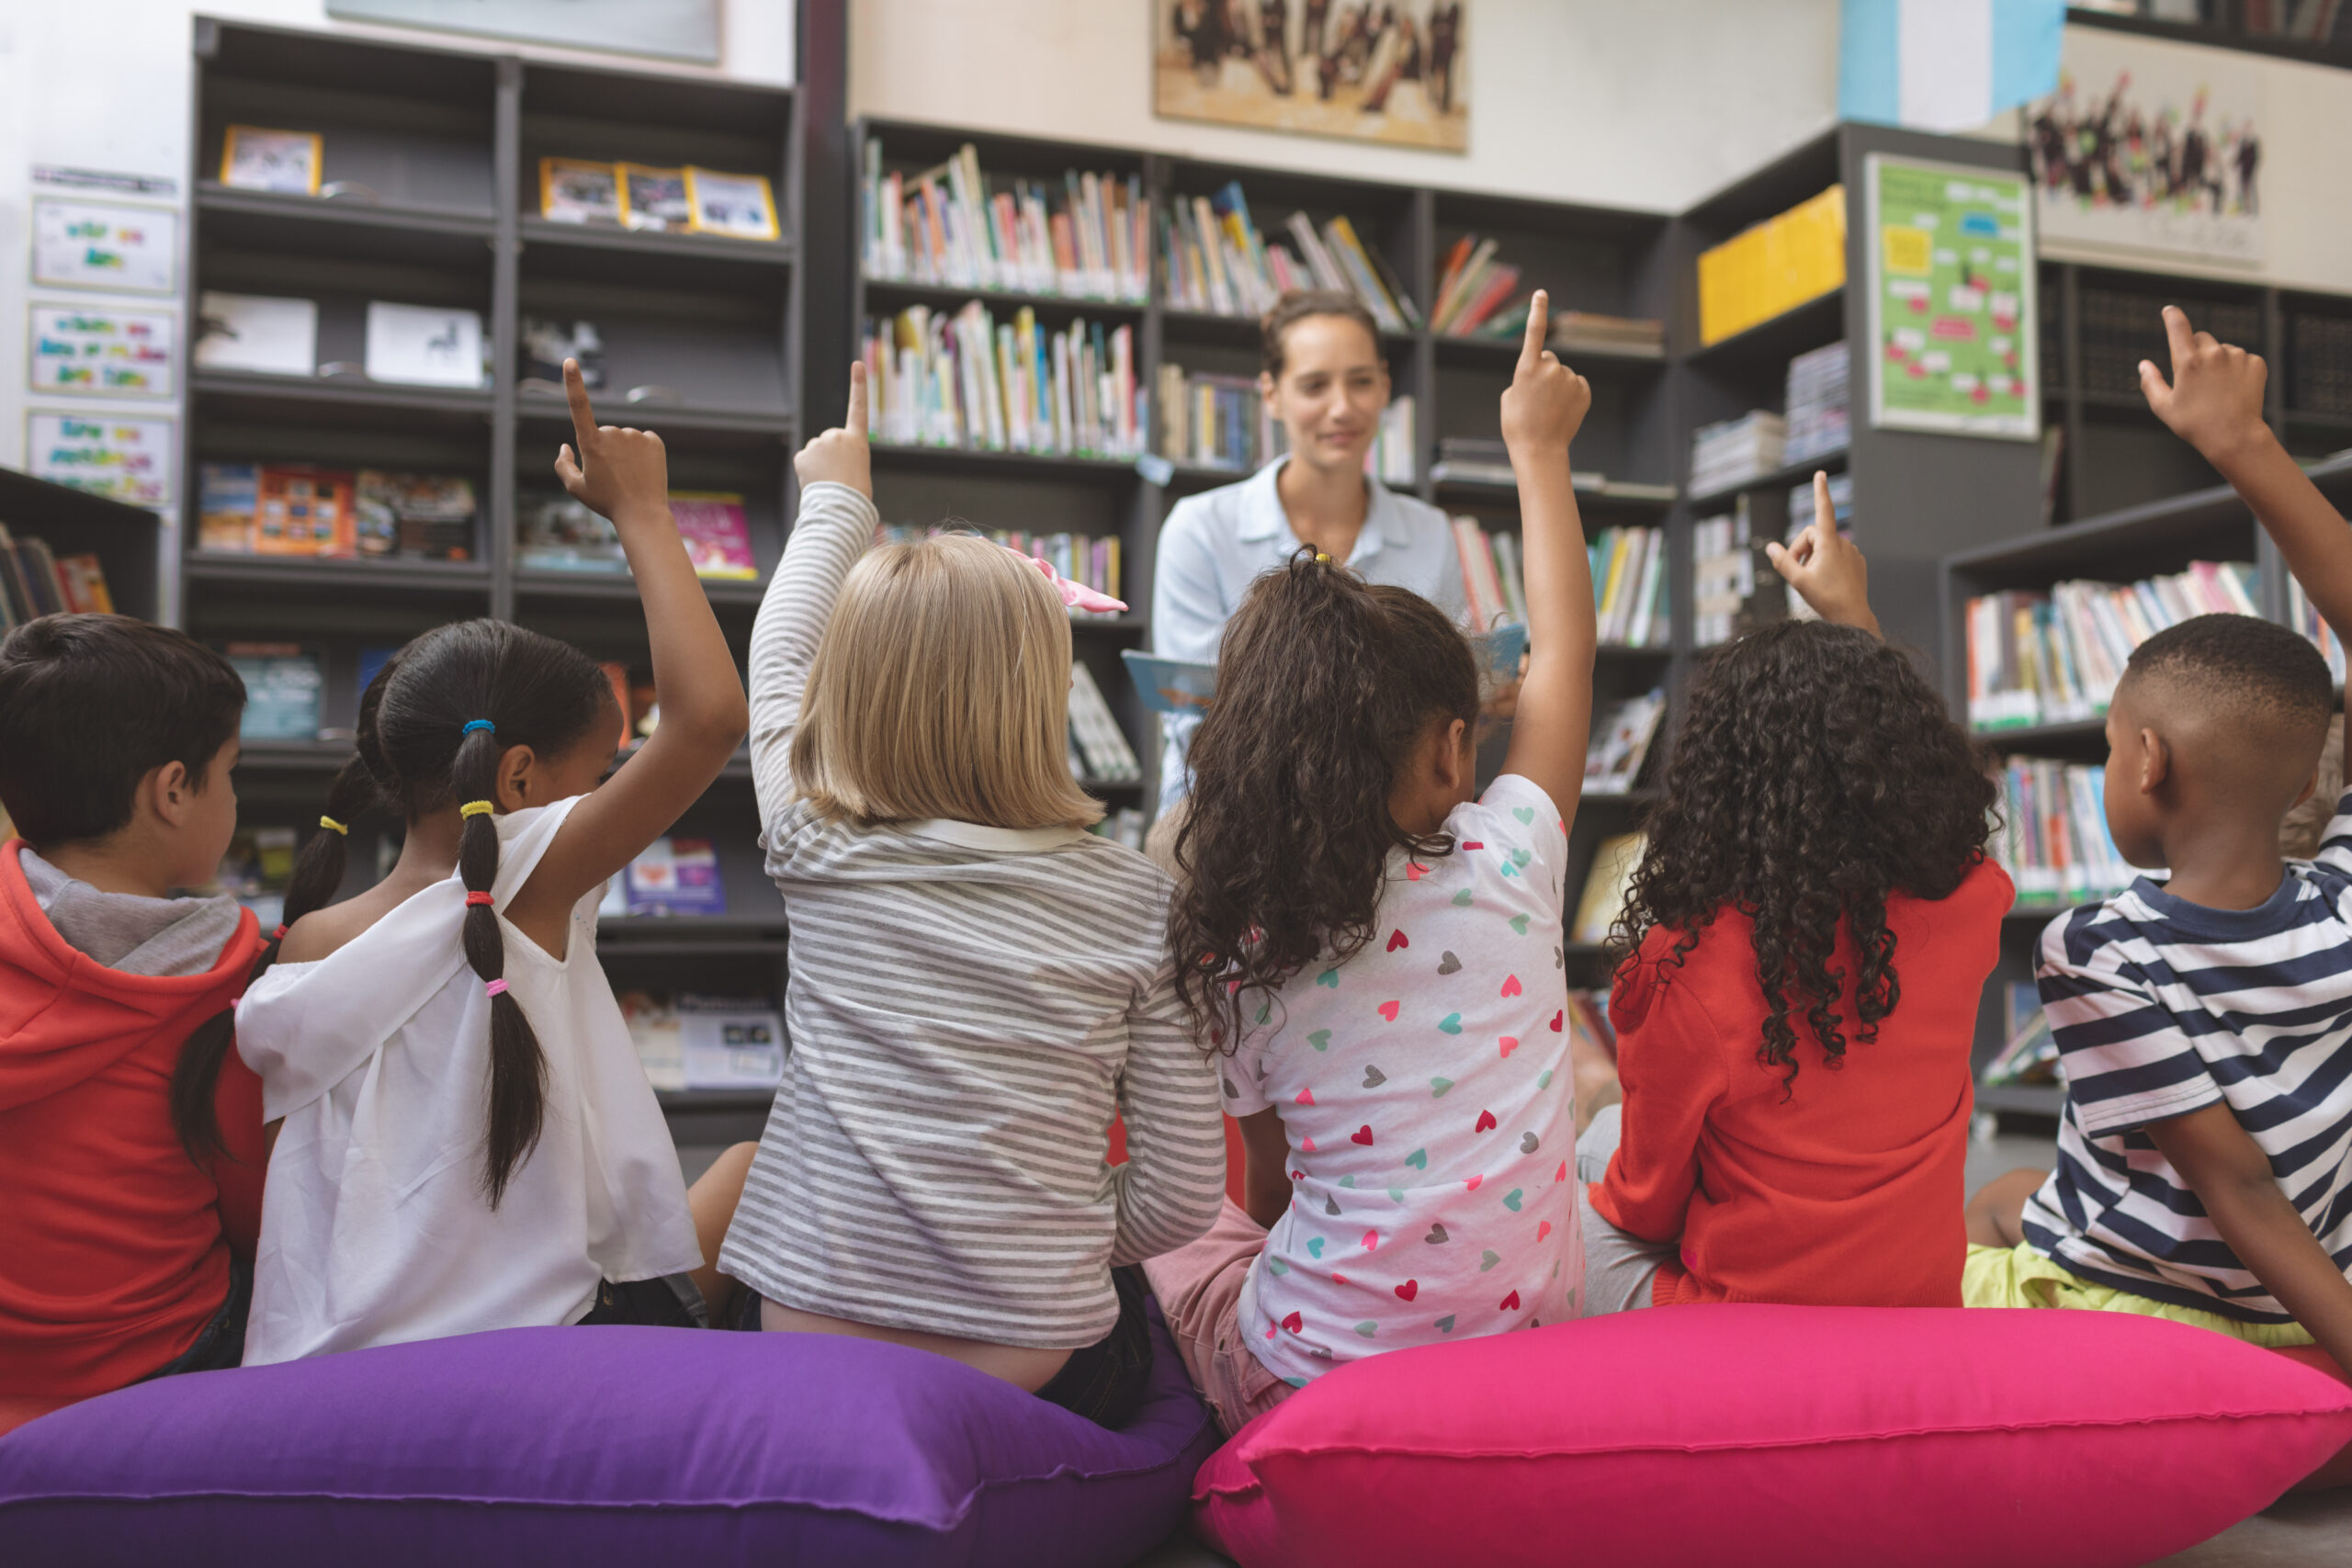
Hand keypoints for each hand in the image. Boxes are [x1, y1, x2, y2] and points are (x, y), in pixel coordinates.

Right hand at [554, 359, 669, 525]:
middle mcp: (613, 433)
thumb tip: (565, 445)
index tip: (570, 361)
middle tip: (612, 476)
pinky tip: (642, 470)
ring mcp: (636, 436)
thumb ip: (563, 464)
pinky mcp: (654, 441)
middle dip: (605, 450)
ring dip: (624, 453)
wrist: (642, 514)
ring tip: (629, 477)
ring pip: (624, 439)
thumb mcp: (576, 488)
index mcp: (591, 442)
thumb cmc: (606, 502)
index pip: (579, 406)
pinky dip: (642, 453)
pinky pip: (643, 441)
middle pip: (604, 435)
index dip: (573, 383)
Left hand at [794, 363, 871, 497]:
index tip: (857, 364)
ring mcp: (819, 443)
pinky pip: (804, 461)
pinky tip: (815, 481)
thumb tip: (824, 462)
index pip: (859, 407)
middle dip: (831, 455)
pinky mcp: (803, 454)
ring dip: (820, 464)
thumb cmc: (855, 496)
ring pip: (816, 451)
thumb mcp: (857, 471)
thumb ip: (844, 458)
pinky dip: (807, 471)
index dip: (859, 385)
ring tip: (828, 480)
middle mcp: (837, 435)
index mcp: (857, 441)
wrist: (840, 508)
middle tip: (838, 475)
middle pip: (830, 441)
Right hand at [1499, 290, 1589, 455]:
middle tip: (1537, 398)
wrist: (1540, 449)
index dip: (1537, 311)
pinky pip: (1576, 384)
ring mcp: (1569, 378)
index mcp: (1526, 367)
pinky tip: (1563, 410)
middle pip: (1549, 359)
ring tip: (1549, 409)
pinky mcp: (1583, 389)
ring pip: (1562, 374)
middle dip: (1544, 372)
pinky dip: (1571, 394)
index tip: (1541, 293)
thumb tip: (1540, 373)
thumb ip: (1525, 377)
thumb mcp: (1510, 396)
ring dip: (1557, 386)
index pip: (1534, 332)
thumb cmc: (1518, 425)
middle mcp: (1550, 367)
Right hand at [1765, 472, 1878, 636]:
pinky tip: (1827, 582)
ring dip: (1813, 558)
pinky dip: (1826, 563)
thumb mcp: (1798, 581)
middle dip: (1801, 549)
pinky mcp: (1857, 562)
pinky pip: (1836, 555)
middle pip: (1813, 535)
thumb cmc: (1826, 599)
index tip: (1820, 474)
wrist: (1853, 617)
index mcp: (1830, 544)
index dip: (1820, 491)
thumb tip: (1771, 547)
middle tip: (1795, 571)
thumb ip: (1783, 562)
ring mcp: (1852, 553)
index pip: (1824, 511)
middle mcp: (1844, 544)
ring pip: (1824, 547)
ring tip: (1812, 580)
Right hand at [2140, 304, 2273, 466]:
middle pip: (2202, 338)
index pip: (2178, 327)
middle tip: (2197, 376)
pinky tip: (2234, 389)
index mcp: (2187, 362)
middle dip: (2197, 350)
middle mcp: (2213, 353)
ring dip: (2219, 362)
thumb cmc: (2195, 425)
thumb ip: (2151, 382)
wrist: (2235, 436)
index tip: (2169, 310)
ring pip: (2223, 350)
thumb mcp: (2163, 407)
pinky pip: (2242, 358)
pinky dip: (2237, 369)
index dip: (2172, 316)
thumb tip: (2143, 364)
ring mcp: (2237, 356)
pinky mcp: (2256, 362)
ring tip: (2219, 390)